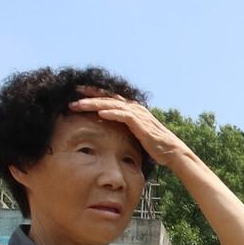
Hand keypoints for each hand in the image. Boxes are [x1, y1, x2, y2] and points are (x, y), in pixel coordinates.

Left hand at [69, 88, 191, 168]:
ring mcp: (138, 114)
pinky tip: (99, 114)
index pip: (109, 98)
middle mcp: (134, 108)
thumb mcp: (134, 133)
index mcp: (131, 109)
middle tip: (72, 96)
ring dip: (94, 104)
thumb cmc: (153, 145)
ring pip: (112, 105)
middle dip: (89, 96)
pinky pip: (123, 116)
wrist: (171, 151)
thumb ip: (122, 127)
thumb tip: (105, 126)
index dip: (93, 94)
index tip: (77, 93)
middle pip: (107, 98)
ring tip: (78, 105)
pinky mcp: (140, 123)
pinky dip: (111, 113)